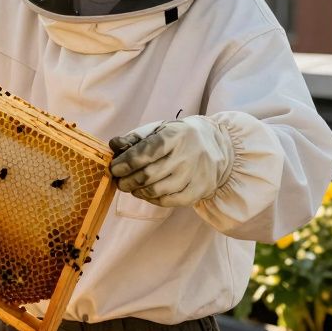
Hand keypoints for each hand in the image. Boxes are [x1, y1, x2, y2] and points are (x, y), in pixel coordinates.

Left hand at [108, 117, 233, 206]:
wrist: (218, 146)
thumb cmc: (180, 137)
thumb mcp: (161, 128)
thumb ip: (136, 137)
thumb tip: (113, 145)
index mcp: (175, 135)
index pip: (144, 153)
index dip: (124, 164)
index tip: (113, 169)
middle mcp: (186, 155)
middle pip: (148, 175)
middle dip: (127, 181)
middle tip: (119, 182)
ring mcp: (194, 174)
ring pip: (157, 191)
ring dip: (138, 192)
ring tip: (131, 188)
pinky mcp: (200, 190)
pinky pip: (170, 201)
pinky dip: (153, 200)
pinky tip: (147, 194)